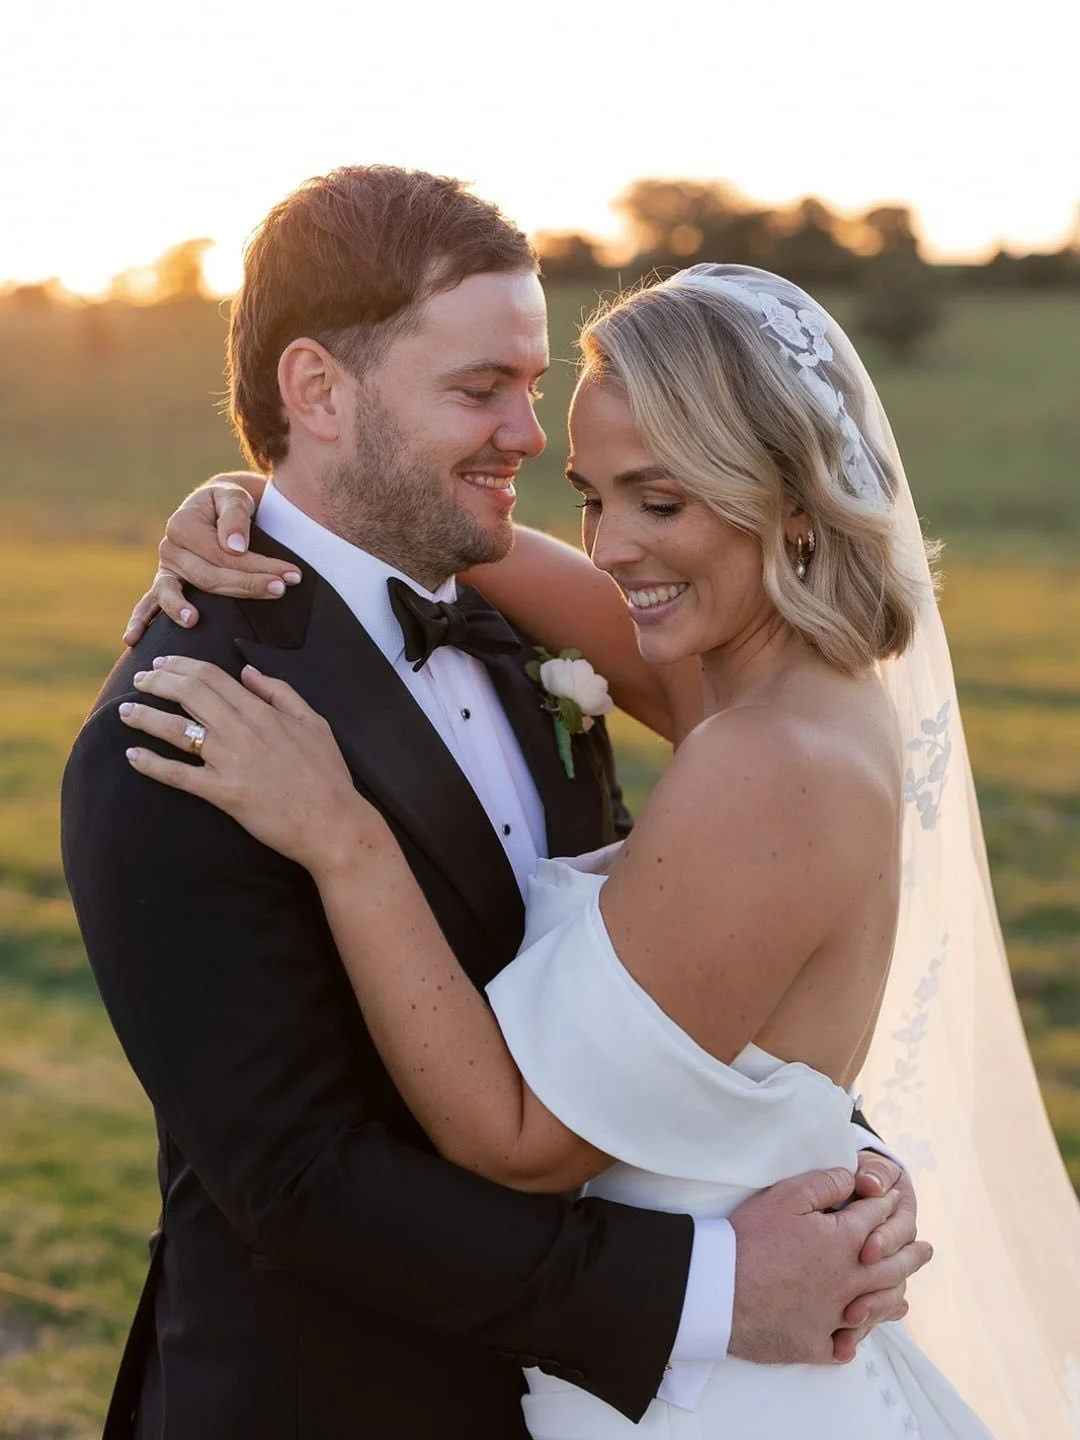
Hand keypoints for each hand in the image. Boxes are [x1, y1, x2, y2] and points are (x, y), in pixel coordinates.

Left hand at [119, 655, 384, 873]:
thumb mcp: (313, 722)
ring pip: (176, 730)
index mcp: (262, 711)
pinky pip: (178, 775)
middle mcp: (241, 731)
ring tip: (125, 711)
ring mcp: (230, 762)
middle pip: (188, 694)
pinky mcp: (222, 793)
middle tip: (139, 680)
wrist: (333, 823)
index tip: (163, 664)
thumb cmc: (327, 775)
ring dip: (145, 717)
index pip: (211, 676)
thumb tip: (248, 672)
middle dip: (157, 682)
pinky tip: (132, 756)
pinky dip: (151, 764)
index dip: (181, 666)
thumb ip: (280, 692)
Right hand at [123, 474, 301, 645]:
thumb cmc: (228, 503)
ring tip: (194, 621)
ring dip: (185, 609)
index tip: (291, 576)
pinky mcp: (166, 584)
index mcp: (183, 524)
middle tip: (281, 589)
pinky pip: (148, 603)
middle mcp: (169, 547)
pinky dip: (139, 620)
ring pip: (178, 594)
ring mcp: (166, 569)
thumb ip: (235, 516)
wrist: (216, 508)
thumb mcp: (234, 498)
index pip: (224, 554)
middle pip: (207, 577)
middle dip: (246, 585)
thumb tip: (234, 547)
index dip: (258, 566)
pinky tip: (132, 639)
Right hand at [727, 1164, 931, 1365]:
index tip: (896, 1198)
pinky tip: (859, 1332)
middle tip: (927, 1250)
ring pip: (877, 1308)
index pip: (876, 1218)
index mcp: (845, 1241)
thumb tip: (853, 1178)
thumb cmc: (750, 1238)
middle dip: (911, 1254)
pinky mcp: (814, 1344)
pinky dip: (856, 1337)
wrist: (719, 1289)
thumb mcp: (786, 1195)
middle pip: (891, 1265)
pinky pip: (845, 1343)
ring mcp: (834, 1316)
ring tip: (905, 1292)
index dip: (886, 1203)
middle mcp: (849, 1281)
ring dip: (895, 1296)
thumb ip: (826, 1183)